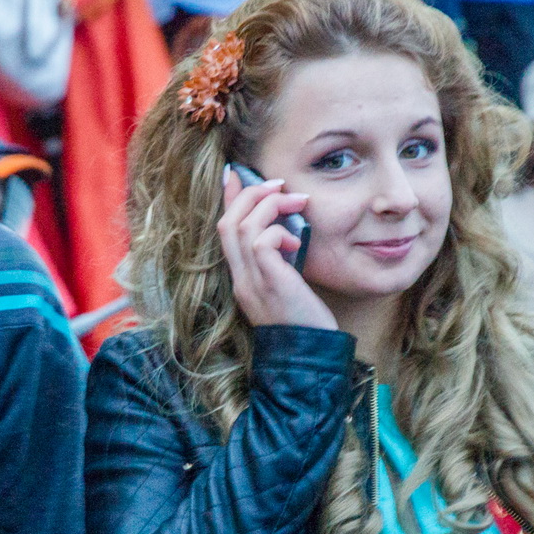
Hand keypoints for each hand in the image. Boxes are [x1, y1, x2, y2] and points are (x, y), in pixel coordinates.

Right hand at [218, 169, 336, 329]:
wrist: (309, 358)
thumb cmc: (305, 323)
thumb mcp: (287, 287)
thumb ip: (280, 263)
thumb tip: (288, 232)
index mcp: (241, 279)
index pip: (224, 231)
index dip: (228, 199)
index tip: (237, 174)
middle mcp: (240, 279)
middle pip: (226, 223)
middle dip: (249, 195)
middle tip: (278, 185)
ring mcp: (251, 282)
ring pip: (241, 226)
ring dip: (268, 206)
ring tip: (296, 203)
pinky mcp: (269, 283)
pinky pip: (261, 242)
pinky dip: (279, 231)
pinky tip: (298, 241)